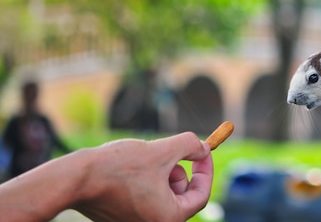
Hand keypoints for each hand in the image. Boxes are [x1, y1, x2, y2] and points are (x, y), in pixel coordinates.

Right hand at [73, 132, 212, 221]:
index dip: (205, 170)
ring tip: (145, 159)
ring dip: (162, 172)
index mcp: (168, 217)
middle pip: (181, 195)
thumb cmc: (119, 167)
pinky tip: (128, 168)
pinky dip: (145, 179)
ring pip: (163, 193)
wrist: (75, 179)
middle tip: (167, 153)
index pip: (200, 195)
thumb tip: (203, 147)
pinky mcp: (123, 217)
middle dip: (179, 169)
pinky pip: (145, 196)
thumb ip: (189, 146)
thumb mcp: (162, 150)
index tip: (203, 151)